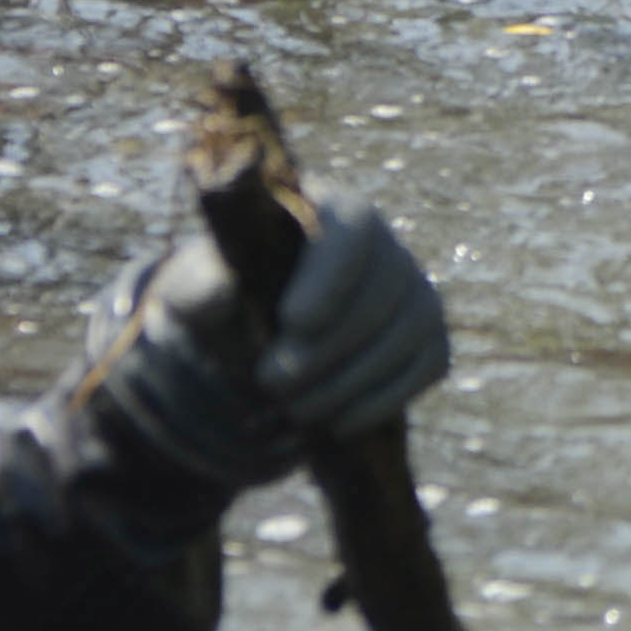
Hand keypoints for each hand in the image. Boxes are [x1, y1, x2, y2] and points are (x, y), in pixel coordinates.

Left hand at [84, 80, 452, 511]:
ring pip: (410, 328)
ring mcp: (413, 288)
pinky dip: (384, 397)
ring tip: (294, 410)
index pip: (351, 228)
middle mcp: (384, 242)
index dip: (330, 276)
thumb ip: (204, 285)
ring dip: (352, 379)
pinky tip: (337, 423)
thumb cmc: (229, 293)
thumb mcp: (202, 286)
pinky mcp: (428, 337)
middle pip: (383, 286)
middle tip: (272, 384)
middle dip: (329, 345)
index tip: (291, 323)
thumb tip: (219, 295)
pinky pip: (427, 362)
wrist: (258, 332)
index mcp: (328, 207)